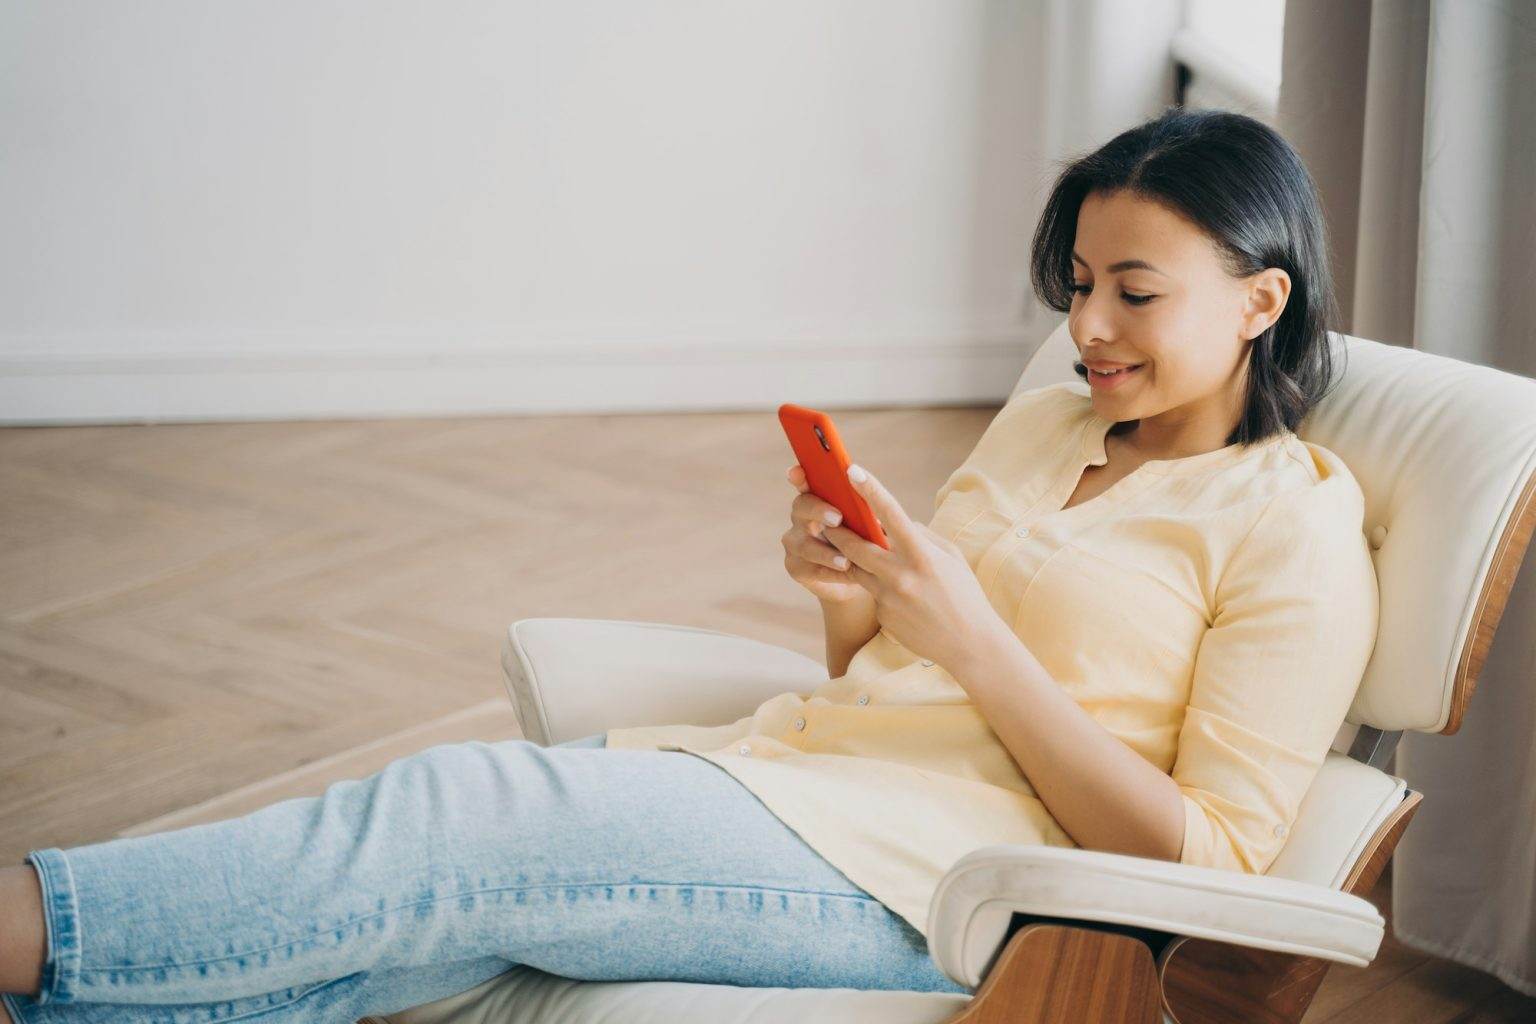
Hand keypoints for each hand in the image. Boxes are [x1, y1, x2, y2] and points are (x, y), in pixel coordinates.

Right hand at [781, 463, 867, 604]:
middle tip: (838, 518)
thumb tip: (874, 510)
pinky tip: (846, 572)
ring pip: (805, 544)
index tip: (797, 471)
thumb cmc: (868, 544)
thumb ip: (866, 515)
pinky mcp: (795, 567)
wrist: (862, 577)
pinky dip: (829, 571)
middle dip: (818, 510)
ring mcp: (795, 543)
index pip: (806, 481)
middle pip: (801, 506)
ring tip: (846, 560)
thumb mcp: (871, 526)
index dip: (799, 475)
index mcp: (819, 499)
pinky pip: (810, 568)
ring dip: (826, 551)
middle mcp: (802, 518)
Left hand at [821, 464, 1005, 670]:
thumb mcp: (951, 557)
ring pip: (855, 568)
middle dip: (837, 529)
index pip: (891, 515)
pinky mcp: (883, 614)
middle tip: (826, 516)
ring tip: (839, 543)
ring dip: (845, 555)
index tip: (851, 471)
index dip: (870, 490)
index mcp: (923, 555)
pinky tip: (888, 588)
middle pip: (855, 545)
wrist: (970, 644)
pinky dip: (873, 584)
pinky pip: (870, 592)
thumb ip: (922, 536)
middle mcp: (902, 575)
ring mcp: (889, 598)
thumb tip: (895, 521)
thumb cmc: (964, 594)